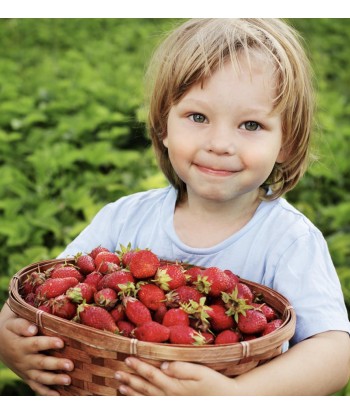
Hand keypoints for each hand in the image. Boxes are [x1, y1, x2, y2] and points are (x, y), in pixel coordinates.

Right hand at [0, 303, 73, 395]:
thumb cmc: (11, 328)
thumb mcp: (12, 323)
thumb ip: (22, 325)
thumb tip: (33, 329)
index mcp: (21, 345)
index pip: (35, 344)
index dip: (48, 344)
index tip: (61, 342)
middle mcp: (24, 360)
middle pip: (41, 363)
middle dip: (56, 365)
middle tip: (70, 365)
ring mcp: (26, 370)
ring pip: (40, 377)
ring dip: (54, 380)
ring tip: (68, 380)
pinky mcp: (27, 377)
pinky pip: (36, 386)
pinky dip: (46, 392)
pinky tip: (59, 396)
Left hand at [115, 357, 235, 395]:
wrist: (228, 401)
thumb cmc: (216, 384)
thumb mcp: (201, 372)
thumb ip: (182, 368)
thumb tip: (164, 364)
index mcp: (175, 386)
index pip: (152, 375)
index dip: (139, 366)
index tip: (127, 358)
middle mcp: (170, 397)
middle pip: (146, 387)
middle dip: (130, 379)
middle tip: (116, 372)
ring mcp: (171, 404)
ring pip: (147, 398)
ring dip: (132, 392)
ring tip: (120, 385)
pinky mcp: (175, 407)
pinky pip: (154, 406)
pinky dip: (142, 403)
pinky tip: (135, 399)